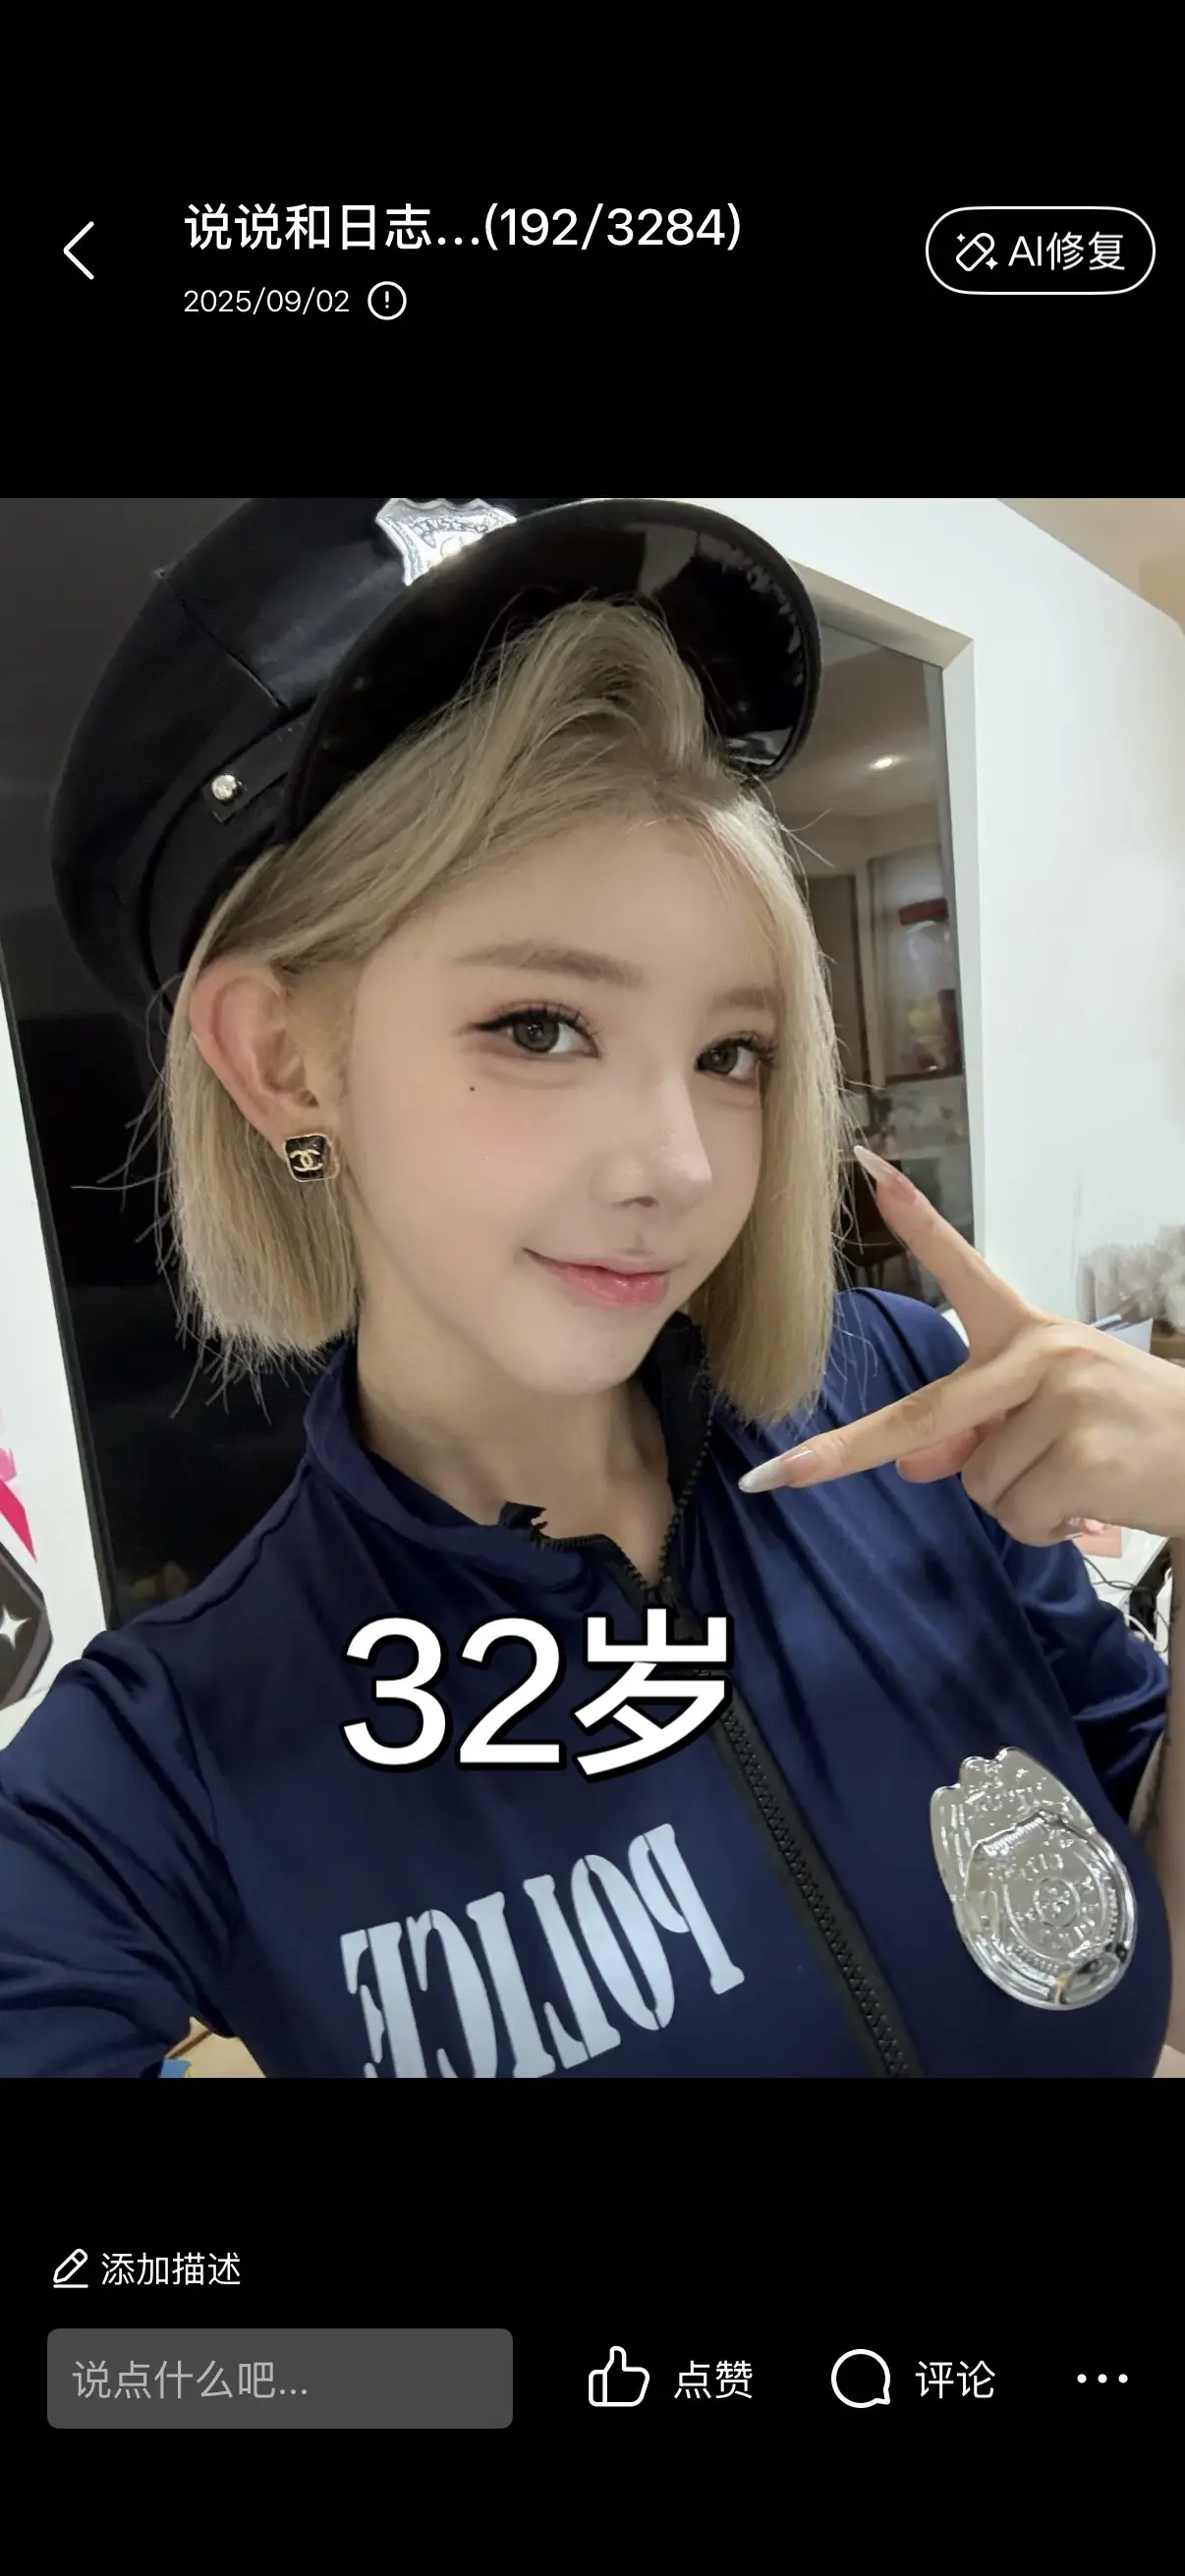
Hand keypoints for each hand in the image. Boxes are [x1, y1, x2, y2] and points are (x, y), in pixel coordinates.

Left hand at [739, 1148, 1184, 1545]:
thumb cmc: (1126, 1433)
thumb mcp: (1050, 1416)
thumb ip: (977, 1432)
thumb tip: (914, 1464)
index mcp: (1029, 1333)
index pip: (965, 1267)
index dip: (916, 1219)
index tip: (868, 1168)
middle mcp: (1040, 1355)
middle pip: (925, 1415)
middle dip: (846, 1452)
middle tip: (774, 1478)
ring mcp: (1060, 1402)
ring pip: (977, 1485)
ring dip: (1019, 1502)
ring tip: (1079, 1480)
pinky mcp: (1081, 1456)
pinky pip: (1016, 1515)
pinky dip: (1046, 1528)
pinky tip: (1092, 1505)